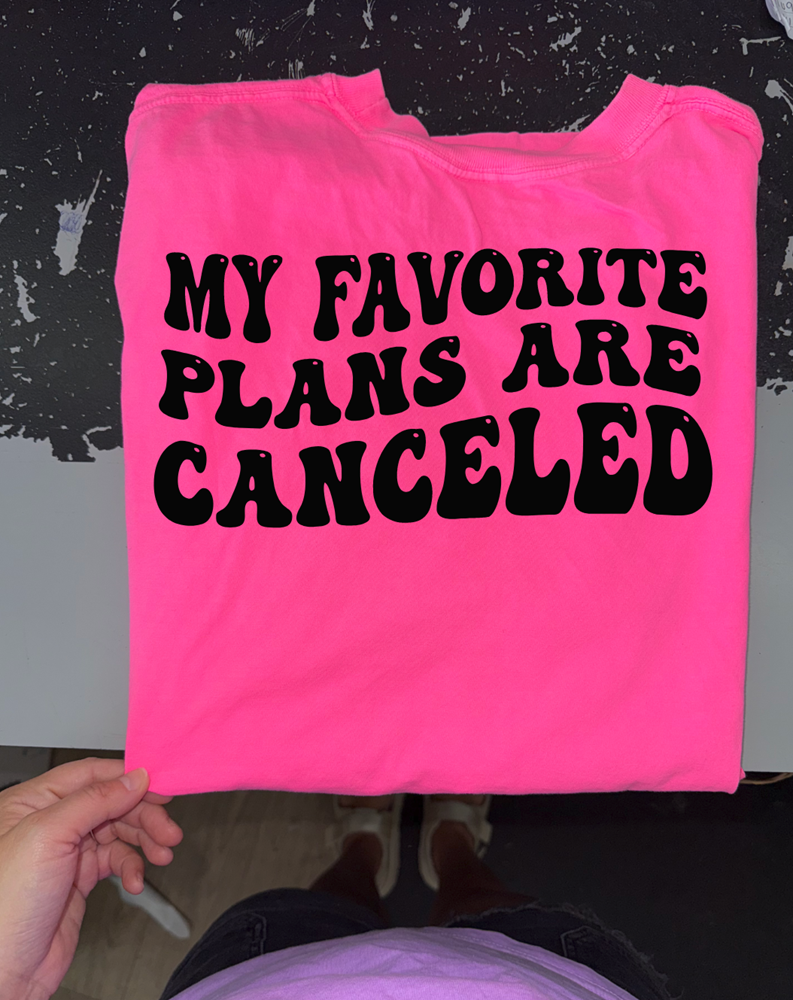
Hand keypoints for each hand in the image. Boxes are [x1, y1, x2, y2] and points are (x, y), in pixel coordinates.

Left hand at [0, 757, 182, 999]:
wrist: (2, 973)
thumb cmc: (4, 907)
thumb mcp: (48, 835)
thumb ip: (93, 800)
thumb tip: (133, 777)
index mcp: (32, 802)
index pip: (89, 774)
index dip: (126, 778)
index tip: (159, 785)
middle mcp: (51, 823)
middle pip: (111, 803)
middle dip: (144, 815)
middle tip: (168, 830)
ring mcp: (66, 852)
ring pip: (118, 831)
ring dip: (145, 841)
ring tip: (163, 853)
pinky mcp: (78, 879)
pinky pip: (116, 861)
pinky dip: (132, 868)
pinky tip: (136, 881)